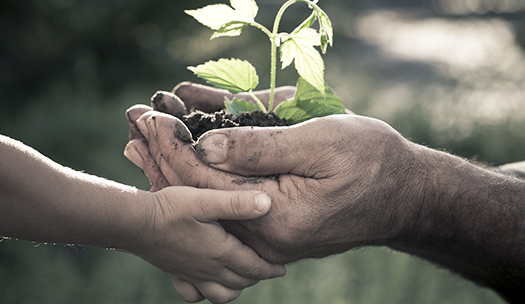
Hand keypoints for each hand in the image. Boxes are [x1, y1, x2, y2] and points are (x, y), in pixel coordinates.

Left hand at [125, 109, 414, 262]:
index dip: (173, 146)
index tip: (147, 117)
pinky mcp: (274, 224)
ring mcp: (268, 233)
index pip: (207, 182)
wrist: (406, 195)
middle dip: (165, 156)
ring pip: (211, 197)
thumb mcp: (320, 143)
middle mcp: (264, 233)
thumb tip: (206, 145)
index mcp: (275, 217)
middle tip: (133, 125)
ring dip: (179, 165)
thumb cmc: (372, 162)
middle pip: (200, 194)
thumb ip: (261, 148)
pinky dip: (208, 174)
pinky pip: (230, 199)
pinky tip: (187, 155)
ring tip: (145, 140)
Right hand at [126, 186, 284, 303]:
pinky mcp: (175, 274)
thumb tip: (267, 203)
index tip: (282, 268)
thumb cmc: (172, 208)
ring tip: (241, 277)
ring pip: (221, 294)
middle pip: (241, 281)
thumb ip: (237, 203)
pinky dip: (205, 293)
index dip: (270, 268)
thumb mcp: (207, 200)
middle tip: (266, 268)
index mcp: (221, 252)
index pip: (254, 267)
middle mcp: (208, 268)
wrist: (136, 222)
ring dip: (235, 288)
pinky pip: (194, 295)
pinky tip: (207, 281)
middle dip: (257, 277)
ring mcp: (191, 274)